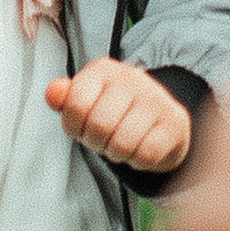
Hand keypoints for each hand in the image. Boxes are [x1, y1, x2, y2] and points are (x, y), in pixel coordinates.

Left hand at [44, 57, 196, 182]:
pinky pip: (146, 154)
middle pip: (99, 125)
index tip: (84, 126)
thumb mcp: (85, 104)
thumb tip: (54, 92)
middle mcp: (132, 78)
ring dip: (117, 153)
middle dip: (97, 142)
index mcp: (104, 70)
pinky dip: (138, 160)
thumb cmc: (114, 114)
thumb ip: (66, 99)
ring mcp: (157, 98)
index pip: (75, 103)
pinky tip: (141, 149)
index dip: (75, 126)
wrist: (158, 124)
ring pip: (122, 142)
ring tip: (122, 144)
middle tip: (105, 139)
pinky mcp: (175, 122)